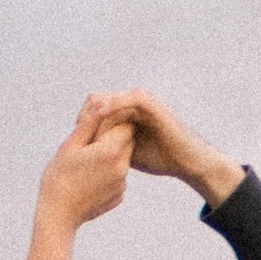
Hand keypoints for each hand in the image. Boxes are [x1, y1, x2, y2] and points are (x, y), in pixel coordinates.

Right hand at [36, 107, 132, 233]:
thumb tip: (100, 101)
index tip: (97, 123)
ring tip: (87, 161)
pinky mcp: (120, 195)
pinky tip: (90, 178)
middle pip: (127, 140)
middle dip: (113, 136)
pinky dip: (108, 173)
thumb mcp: (70, 146)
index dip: (112, 120)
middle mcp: (122, 167)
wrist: (58, 215)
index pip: (124, 124)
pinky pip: (118, 176)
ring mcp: (122, 183)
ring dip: (110, 154)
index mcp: (110, 151)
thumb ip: (89, 123)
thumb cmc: (58, 176)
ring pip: (123, 158)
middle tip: (91, 140)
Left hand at [80, 90, 242, 204]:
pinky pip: (126, 100)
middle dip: (86, 115)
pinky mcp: (150, 103)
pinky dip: (113, 107)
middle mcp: (131, 102)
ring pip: (109, 98)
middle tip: (77, 132)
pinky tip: (102, 120)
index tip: (74, 137)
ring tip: (85, 127)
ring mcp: (141, 100)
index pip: (95, 107)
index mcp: (125, 111)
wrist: (186, 161)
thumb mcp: (126, 151)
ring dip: (96, 112)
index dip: (82, 120)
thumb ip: (108, 144)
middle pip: (98, 99)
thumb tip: (85, 153)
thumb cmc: (160, 158)